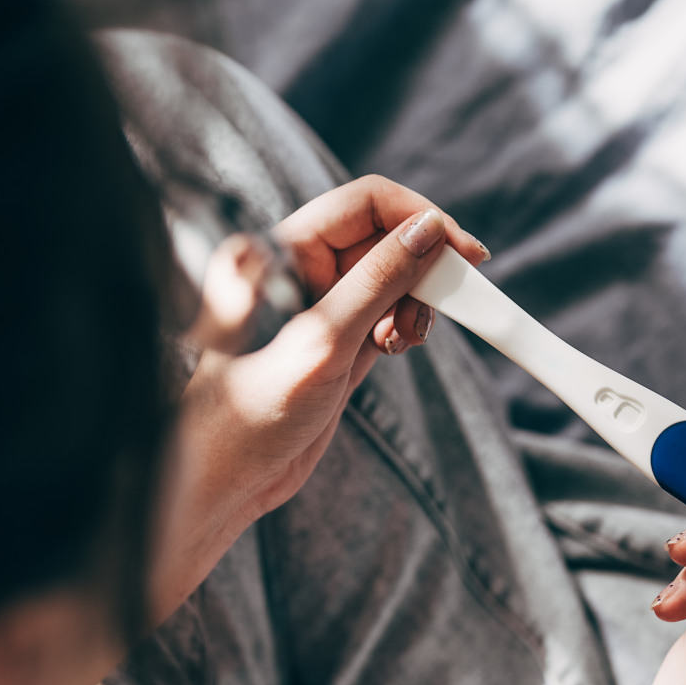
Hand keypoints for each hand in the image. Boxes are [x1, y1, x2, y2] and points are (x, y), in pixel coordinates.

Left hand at [147, 177, 485, 620]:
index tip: (463, 252)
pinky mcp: (337, 342)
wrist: (222, 482)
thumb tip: (429, 233)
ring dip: (417, 301)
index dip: (419, 217)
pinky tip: (397, 347)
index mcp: (283, 249)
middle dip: (422, 266)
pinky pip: (388, 313)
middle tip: (449, 302)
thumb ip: (378, 282)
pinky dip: (406, 325)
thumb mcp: (323, 343)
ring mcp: (322, 307)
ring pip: (393, 277)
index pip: (366, 202)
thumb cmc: (246, 416)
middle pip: (386, 237)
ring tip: (405, 339)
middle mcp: (302, 269)